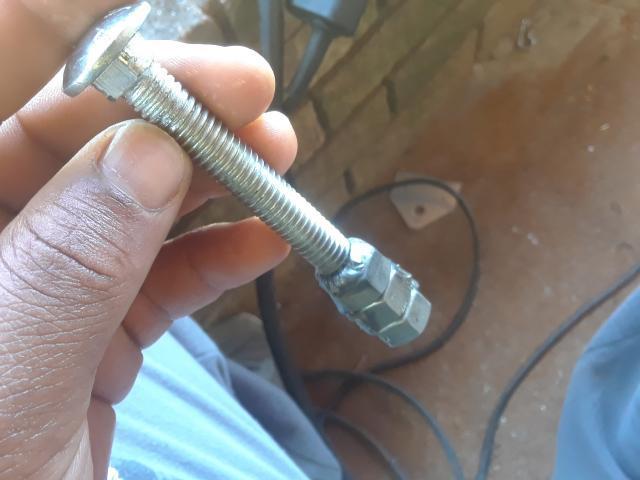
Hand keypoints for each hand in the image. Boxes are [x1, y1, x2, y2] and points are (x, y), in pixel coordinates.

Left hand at [0, 2, 295, 477]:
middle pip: (95, 166)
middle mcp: (3, 257)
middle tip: (260, 113)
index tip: (212, 80)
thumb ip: (70, 264)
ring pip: (139, 221)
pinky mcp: (96, 341)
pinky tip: (264, 239)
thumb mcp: (12, 372)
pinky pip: (161, 286)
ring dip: (215, 191)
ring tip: (278, 161)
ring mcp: (52, 299)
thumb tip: (149, 154)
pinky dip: (217, 261)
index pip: (31, 133)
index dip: (123, 91)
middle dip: (184, 133)